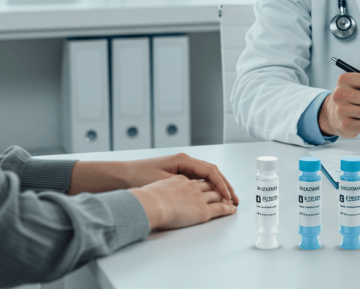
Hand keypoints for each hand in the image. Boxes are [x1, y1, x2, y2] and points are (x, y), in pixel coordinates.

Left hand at [123, 153, 237, 205]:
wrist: (124, 175)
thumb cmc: (140, 177)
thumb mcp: (163, 182)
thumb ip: (184, 185)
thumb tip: (202, 192)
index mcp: (184, 160)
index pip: (210, 171)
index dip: (222, 184)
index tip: (228, 197)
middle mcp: (186, 160)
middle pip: (213, 172)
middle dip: (225, 185)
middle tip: (235, 199)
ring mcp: (183, 166)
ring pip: (208, 175)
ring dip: (219, 186)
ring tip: (229, 199)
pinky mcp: (180, 172)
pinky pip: (200, 179)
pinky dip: (210, 187)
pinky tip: (214, 196)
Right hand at [130, 175, 235, 230]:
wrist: (148, 204)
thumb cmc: (146, 198)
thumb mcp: (155, 188)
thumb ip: (163, 190)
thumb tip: (160, 197)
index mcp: (180, 179)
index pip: (198, 179)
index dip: (206, 184)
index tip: (209, 188)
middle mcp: (192, 185)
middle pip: (211, 184)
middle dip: (221, 188)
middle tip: (228, 194)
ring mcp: (198, 196)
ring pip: (218, 194)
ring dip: (226, 197)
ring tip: (232, 201)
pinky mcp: (202, 209)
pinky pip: (220, 207)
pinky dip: (227, 208)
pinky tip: (232, 209)